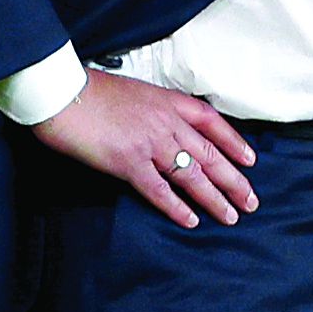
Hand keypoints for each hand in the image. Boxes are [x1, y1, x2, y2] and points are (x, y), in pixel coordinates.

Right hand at [30, 70, 259, 227]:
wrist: (61, 91)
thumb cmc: (90, 91)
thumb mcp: (135, 93)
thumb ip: (155, 111)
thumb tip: (167, 131)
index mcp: (168, 102)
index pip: (211, 123)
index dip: (234, 143)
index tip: (250, 160)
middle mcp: (166, 123)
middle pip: (209, 154)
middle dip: (233, 180)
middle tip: (251, 201)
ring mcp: (150, 143)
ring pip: (192, 175)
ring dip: (214, 198)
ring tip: (231, 216)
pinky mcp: (129, 162)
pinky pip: (159, 190)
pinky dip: (176, 208)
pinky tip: (190, 221)